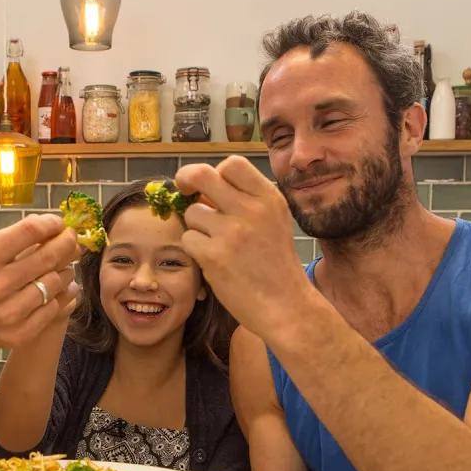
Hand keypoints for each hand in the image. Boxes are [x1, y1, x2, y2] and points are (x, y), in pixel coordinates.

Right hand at [0, 213, 81, 347]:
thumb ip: (11, 239)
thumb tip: (49, 225)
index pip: (29, 232)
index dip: (51, 223)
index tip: (58, 223)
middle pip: (47, 257)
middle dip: (66, 243)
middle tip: (71, 239)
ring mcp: (9, 313)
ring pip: (55, 282)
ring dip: (66, 268)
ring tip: (63, 264)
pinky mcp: (20, 333)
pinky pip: (54, 307)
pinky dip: (63, 293)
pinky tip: (62, 285)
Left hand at [174, 156, 316, 337]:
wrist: (286, 306)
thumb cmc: (275, 264)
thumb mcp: (273, 222)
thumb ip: (245, 201)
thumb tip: (204, 188)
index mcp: (269, 198)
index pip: (232, 164)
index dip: (214, 171)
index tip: (206, 184)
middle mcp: (252, 210)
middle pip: (202, 175)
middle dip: (186, 179)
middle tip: (184, 191)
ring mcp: (232, 232)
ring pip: (192, 213)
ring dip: (196, 227)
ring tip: (215, 244)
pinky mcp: (215, 256)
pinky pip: (188, 239)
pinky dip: (195, 250)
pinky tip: (213, 261)